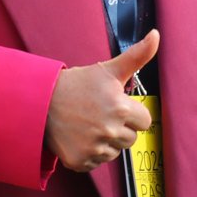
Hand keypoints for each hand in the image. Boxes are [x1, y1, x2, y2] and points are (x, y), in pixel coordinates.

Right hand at [44, 30, 158, 171]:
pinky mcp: (79, 161)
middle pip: (131, 138)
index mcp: (120, 109)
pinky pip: (97, 162)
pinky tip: (81, 137)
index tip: (117, 106)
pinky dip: (91, 153)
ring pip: (115, 152)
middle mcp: (108, 130)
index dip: (133, 113)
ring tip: (90, 125)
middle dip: (121, 128)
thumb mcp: (109, 69)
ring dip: (107, 142)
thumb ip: (137, 55)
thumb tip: (156, 34)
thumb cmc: (79, 85)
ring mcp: (93, 148)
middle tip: (101, 115)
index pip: (145, 121)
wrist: (40, 102)